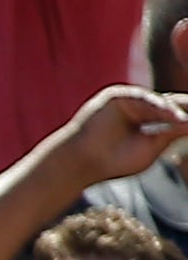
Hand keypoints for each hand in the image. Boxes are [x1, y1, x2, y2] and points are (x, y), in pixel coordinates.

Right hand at [49, 85, 187, 183]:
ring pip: (159, 102)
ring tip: (186, 121)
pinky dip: (159, 107)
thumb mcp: (152, 148)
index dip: (187, 120)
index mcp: (149, 119)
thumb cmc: (113, 162)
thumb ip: (171, 134)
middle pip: (171, 105)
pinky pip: (143, 98)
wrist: (82, 163)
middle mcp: (140, 106)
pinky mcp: (118, 96)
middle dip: (186, 111)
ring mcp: (129, 100)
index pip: (176, 115)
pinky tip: (173, 116)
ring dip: (177, 112)